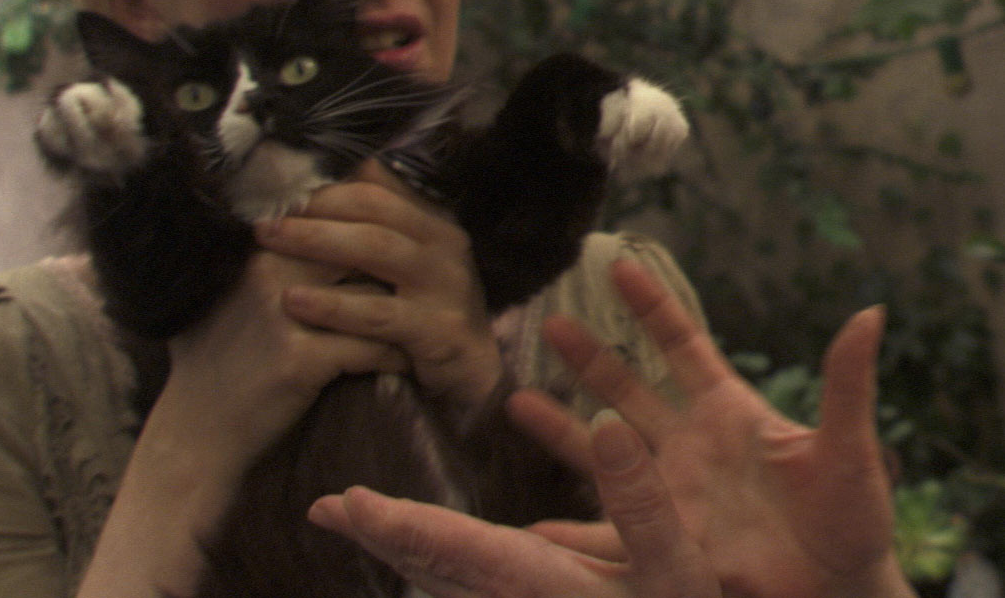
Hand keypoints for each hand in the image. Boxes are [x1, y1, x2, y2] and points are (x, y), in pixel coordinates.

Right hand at [80, 252, 407, 597]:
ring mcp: (285, 313)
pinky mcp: (301, 358)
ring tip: (428, 324)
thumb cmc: (214, 364)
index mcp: (259, 249)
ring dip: (408, 313)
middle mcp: (269, 270)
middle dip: (401, 270)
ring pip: (376, 295)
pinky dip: (396, 355)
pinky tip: (409, 363)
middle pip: (364, 248)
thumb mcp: (232, 295)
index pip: (337, 218)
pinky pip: (373, 346)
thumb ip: (272, 257)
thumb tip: (317, 221)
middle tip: (431, 286)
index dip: (377, 233)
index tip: (404, 253)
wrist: (193, 434)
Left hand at [261, 159, 503, 412]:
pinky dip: (333, 305)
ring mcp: (446, 285)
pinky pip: (378, 313)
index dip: (326, 188)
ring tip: (268, 244)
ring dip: (318, 241)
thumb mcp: (404, 267)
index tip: (279, 195)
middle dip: (314, 209)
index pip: (377, 188)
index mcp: (434, 223)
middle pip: (374, 209)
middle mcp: (445, 245)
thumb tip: (332, 183)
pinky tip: (294, 301)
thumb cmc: (423, 315)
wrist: (470, 376)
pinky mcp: (438, 329)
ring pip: (376, 249)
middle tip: (263, 218)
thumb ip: (376, 229)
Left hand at [308, 411, 720, 597]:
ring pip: (449, 578)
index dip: (399, 526)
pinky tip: (438, 554)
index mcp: (542, 586)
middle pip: (435, 568)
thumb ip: (640, 499)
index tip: (346, 503)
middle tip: (326, 509)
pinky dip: (442, 558)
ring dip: (405, 545)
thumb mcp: (677, 565)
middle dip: (382, 535)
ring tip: (364, 521)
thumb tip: (606, 422)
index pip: (453, 552)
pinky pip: (478, 580)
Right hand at [519, 259, 914, 597]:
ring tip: (513, 400)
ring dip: (561, 426)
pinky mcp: (662, 540)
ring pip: (603, 449)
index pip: (683, 345)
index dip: (651, 306)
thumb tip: (872, 314)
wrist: (841, 587)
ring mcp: (671, 491)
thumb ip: (848, 384)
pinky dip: (566, 529)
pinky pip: (604, 530)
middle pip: (628, 387)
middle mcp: (692, 445)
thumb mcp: (849, 449)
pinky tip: (530, 526)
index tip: (617, 264)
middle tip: (547, 321)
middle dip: (588, 355)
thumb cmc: (853, 518)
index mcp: (731, 412)